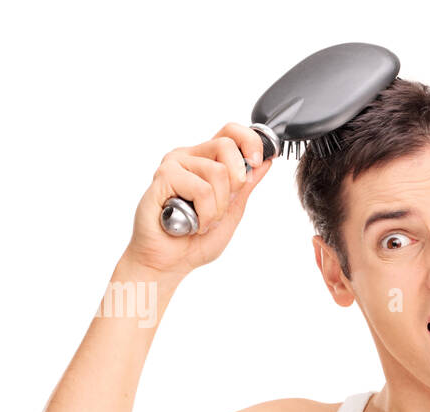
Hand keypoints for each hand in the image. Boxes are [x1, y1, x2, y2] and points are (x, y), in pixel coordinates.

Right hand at [122, 122, 272, 279]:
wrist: (168, 262)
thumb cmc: (195, 240)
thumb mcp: (233, 211)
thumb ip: (246, 186)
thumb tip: (265, 161)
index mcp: (207, 160)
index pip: (231, 132)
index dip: (249, 141)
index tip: (257, 162)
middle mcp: (190, 157)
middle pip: (227, 145)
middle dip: (236, 183)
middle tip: (222, 207)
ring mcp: (175, 164)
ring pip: (217, 172)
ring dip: (218, 208)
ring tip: (203, 221)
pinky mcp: (164, 176)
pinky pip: (201, 189)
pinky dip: (204, 214)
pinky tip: (192, 223)